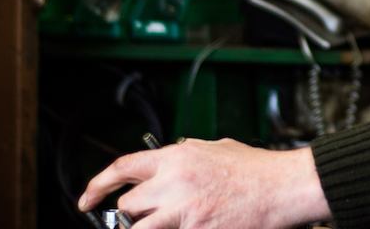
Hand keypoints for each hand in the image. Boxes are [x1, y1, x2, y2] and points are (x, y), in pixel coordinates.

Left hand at [78, 138, 330, 228]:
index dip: (97, 186)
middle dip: (137, 213)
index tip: (86, 200)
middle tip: (155, 215)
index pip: (122, 168)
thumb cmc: (256, 169)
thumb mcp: (216, 148)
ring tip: (171, 220)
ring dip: (152, 225)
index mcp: (177, 156)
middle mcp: (174, 181)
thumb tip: (170, 159)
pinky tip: (194, 223)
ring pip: (141, 226)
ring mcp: (183, 210)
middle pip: (129, 205)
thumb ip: (187, 154)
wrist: (283, 187)